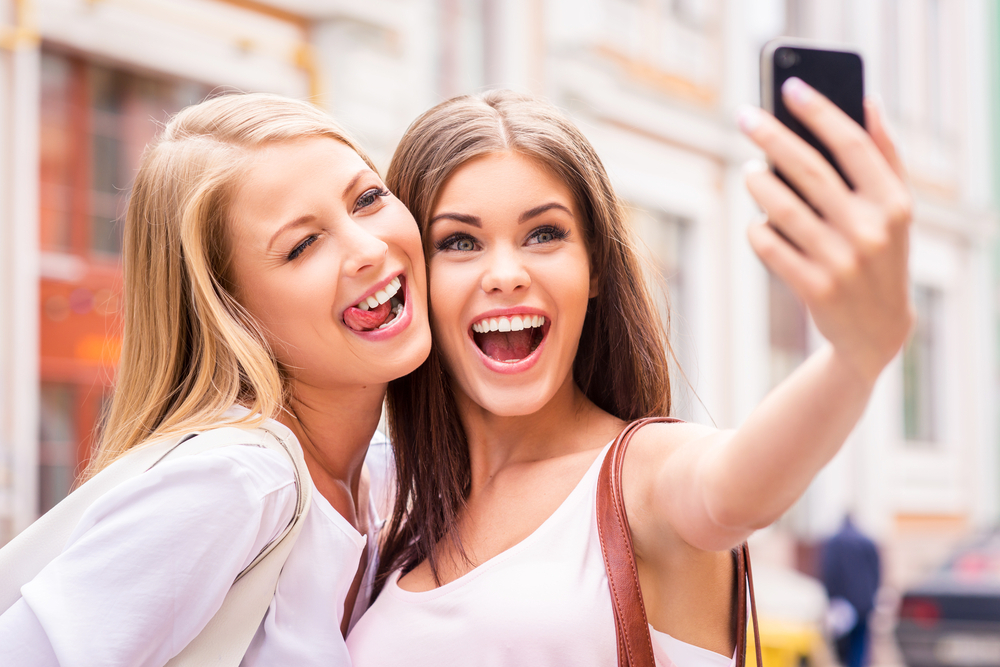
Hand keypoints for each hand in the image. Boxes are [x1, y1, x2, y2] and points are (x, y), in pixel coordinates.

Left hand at [739, 78, 914, 384]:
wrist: (876, 332)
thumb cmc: (881, 256)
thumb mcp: (895, 211)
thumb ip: (885, 156)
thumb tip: (866, 99)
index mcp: (895, 203)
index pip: (853, 144)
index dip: (819, 112)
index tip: (790, 87)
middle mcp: (870, 230)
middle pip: (810, 170)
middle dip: (772, 138)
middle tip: (745, 116)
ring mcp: (841, 262)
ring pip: (782, 209)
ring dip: (758, 184)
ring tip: (749, 171)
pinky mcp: (814, 289)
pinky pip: (769, 246)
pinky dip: (757, 229)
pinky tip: (757, 222)